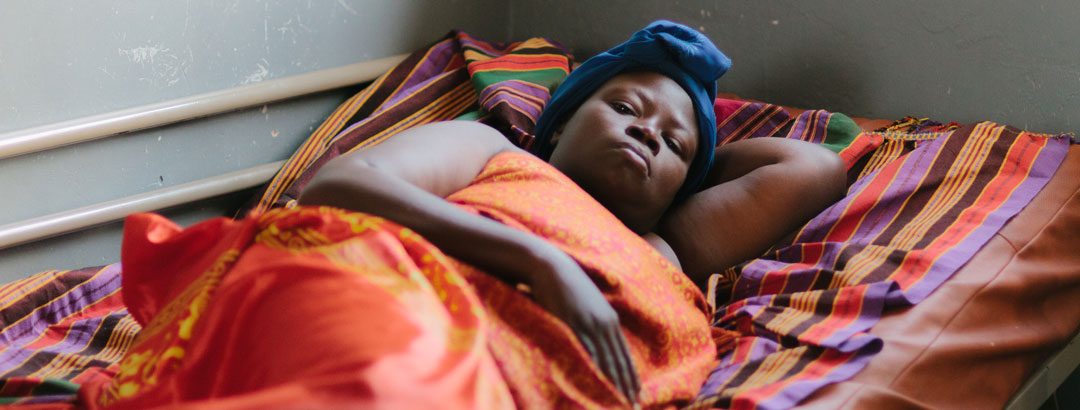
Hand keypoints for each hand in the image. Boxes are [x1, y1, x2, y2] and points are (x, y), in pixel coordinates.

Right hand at [527, 249, 640, 407]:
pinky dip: (594, 370)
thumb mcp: (587, 304)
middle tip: (635, 407)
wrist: (550, 267)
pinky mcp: (574, 323)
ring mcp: (590, 324)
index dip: (631, 376)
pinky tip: (597, 384)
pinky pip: (586, 352)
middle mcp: (604, 323)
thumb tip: (596, 340)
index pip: (624, 354)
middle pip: (619, 361)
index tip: (637, 395)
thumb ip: (594, 322)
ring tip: (620, 403)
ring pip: (606, 360)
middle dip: (627, 386)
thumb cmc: (565, 285)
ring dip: (614, 384)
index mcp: (610, 319)